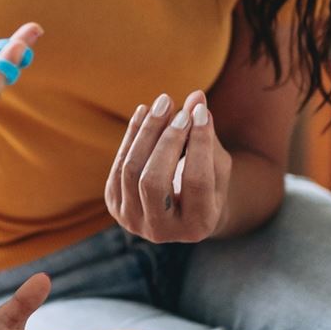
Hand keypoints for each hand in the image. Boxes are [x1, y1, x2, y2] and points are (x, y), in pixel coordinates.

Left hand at [105, 90, 233, 243]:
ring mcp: (132, 221)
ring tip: (164, 103)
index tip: (200, 112)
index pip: (196, 181)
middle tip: (179, 109)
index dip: (199, 144)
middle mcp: (161, 231)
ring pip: (132, 170)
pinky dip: (132, 135)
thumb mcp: (216, 166)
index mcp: (197, 227)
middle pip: (155, 180)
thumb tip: (197, 98)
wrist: (181, 212)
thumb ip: (208, 137)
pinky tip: (144, 112)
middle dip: (168, 140)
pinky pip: (119, 164)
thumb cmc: (208, 186)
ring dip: (147, 132)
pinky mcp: (114, 204)